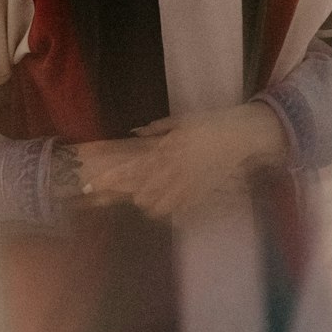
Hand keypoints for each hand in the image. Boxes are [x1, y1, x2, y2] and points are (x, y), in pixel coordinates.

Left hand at [80, 104, 288, 221]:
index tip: (91, 185)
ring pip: (158, 206)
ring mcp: (188, 184)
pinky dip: (170, 209)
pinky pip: (178, 209)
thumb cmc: (209, 124)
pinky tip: (170, 202)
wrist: (240, 135)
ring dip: (149, 204)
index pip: (130, 168)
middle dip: (131, 195)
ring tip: (149, 198)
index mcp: (166, 150)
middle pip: (141, 194)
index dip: (109, 178)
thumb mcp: (180, 121)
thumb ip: (156, 129)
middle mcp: (174, 170)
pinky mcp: (201, 193)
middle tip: (129, 191)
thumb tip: (135, 132)